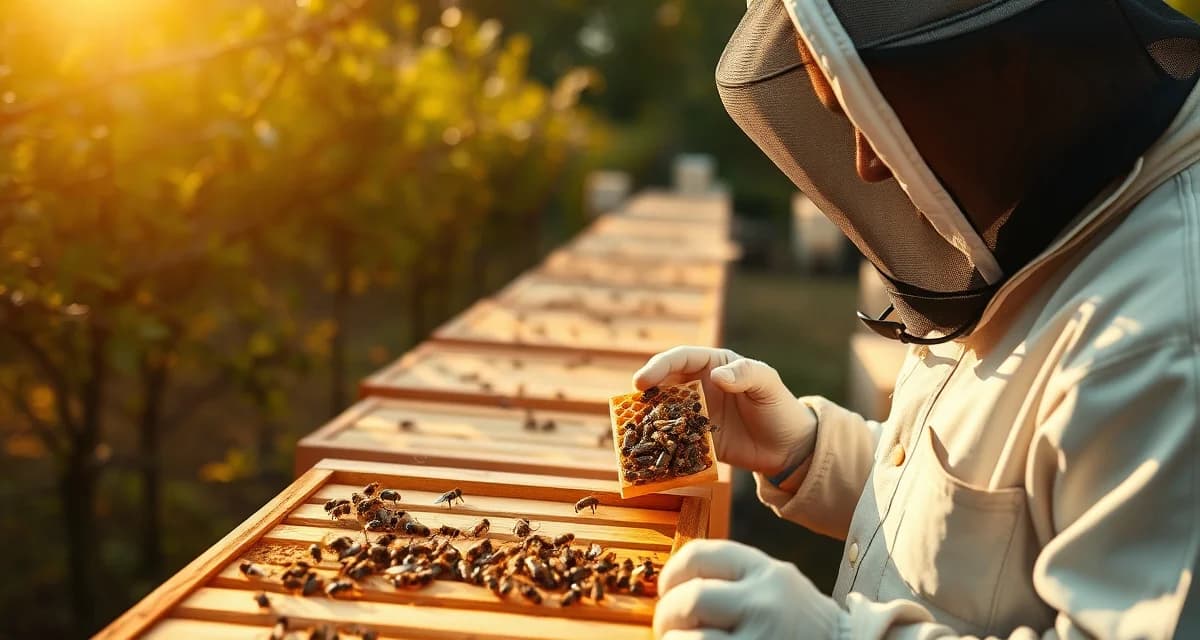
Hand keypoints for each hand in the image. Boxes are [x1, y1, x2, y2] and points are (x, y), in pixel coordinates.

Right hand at [633, 346, 815, 476]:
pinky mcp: (696, 439)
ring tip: (632, 430)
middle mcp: (699, 386)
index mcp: (713, 364)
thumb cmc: (780, 407)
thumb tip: (717, 376)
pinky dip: (660, 444)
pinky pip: (673, 439)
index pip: (680, 359)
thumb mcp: (768, 384)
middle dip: (645, 393)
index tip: (642, 380)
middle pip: (665, 384)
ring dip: (648, 419)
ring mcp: (696, 413)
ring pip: (665, 412)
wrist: (789, 447)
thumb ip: (745, 375)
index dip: (659, 367)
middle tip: (629, 406)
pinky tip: (649, 453)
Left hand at [654, 540, 844, 639]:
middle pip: (691, 598)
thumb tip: (672, 588)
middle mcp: (765, 602)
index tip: (666, 590)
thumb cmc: (801, 625)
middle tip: (668, 628)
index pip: (700, 556)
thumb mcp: (776, 587)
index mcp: (766, 572)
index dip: (671, 573)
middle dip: (668, 615)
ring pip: (691, 639)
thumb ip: (735, 580)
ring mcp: (761, 639)